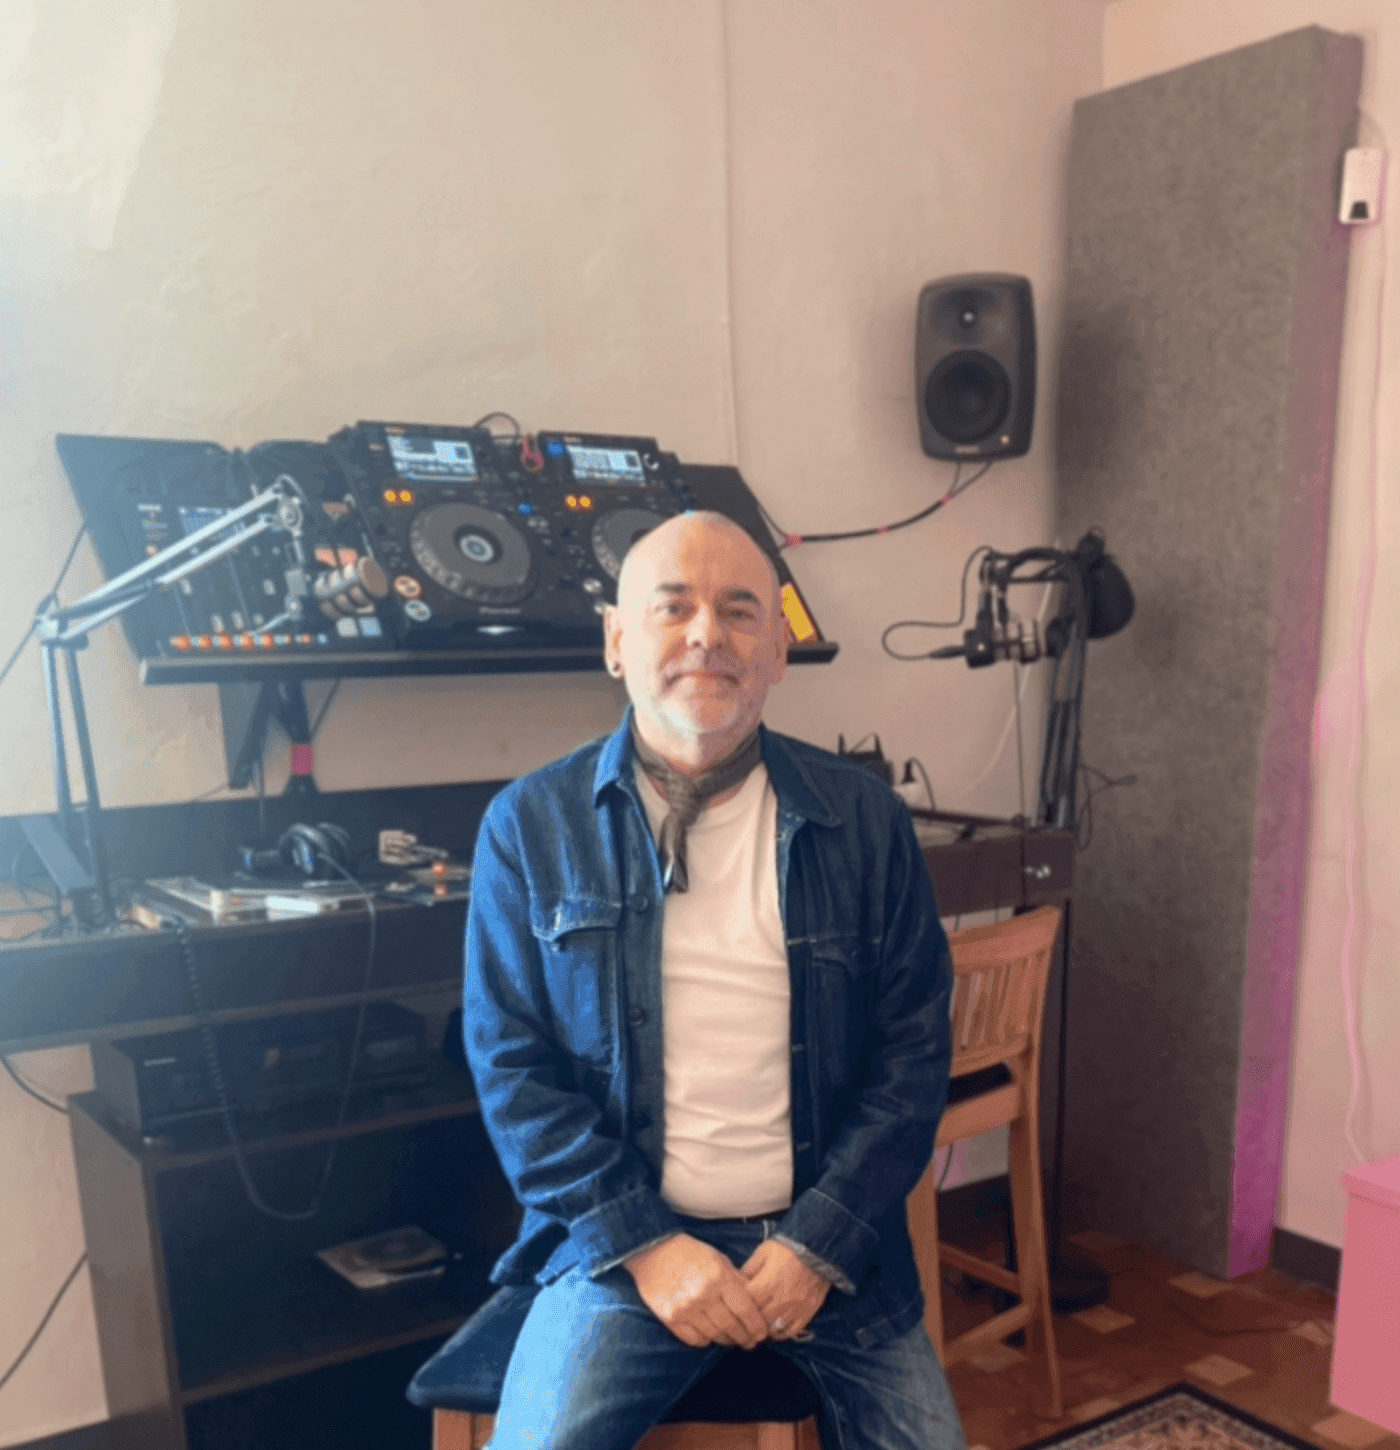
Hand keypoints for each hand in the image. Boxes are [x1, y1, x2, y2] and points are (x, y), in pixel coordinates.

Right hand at [624, 1234, 770, 1349]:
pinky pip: (695, 1339)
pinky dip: (705, 1340)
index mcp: (718, 1277)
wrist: (653, 1252)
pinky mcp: (671, 1318)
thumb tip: (754, 1302)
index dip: (756, 1324)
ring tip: (732, 1340)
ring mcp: (686, 1308)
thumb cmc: (689, 1253)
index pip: (745, 1308)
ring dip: (726, 1340)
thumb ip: (735, 1280)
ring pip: (714, 1335)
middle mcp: (703, 1294)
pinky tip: (710, 1336)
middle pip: (731, 1326)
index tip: (761, 1333)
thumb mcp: (717, 1258)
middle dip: (744, 1337)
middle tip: (750, 1342)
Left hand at [739, 1239, 830, 1340]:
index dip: (741, 1303)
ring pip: (774, 1328)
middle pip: (760, 1318)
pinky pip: (791, 1331)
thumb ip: (750, 1267)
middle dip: (751, 1317)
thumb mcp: (765, 1251)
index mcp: (770, 1281)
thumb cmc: (788, 1248)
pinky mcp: (808, 1311)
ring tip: (758, 1324)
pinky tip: (774, 1328)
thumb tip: (738, 1282)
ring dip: (764, 1328)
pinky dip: (781, 1333)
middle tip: (745, 1317)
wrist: (817, 1249)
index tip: (738, 1302)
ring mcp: (796, 1307)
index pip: (749, 1302)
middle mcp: (783, 1298)